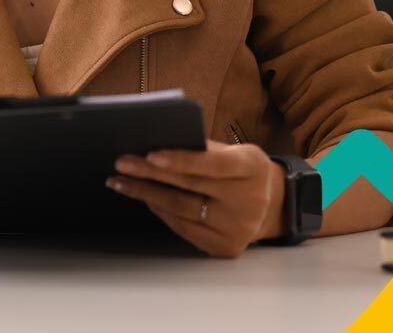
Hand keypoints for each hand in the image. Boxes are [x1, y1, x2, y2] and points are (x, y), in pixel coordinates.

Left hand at [107, 139, 285, 257]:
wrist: (271, 205)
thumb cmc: (241, 171)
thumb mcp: (233, 151)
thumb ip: (202, 148)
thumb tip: (154, 144)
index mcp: (252, 168)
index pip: (213, 164)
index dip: (181, 159)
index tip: (149, 153)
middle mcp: (250, 201)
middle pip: (191, 186)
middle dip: (150, 174)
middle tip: (121, 163)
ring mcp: (239, 228)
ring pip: (182, 210)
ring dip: (146, 194)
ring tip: (121, 181)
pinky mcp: (226, 247)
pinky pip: (184, 228)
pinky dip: (161, 211)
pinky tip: (144, 198)